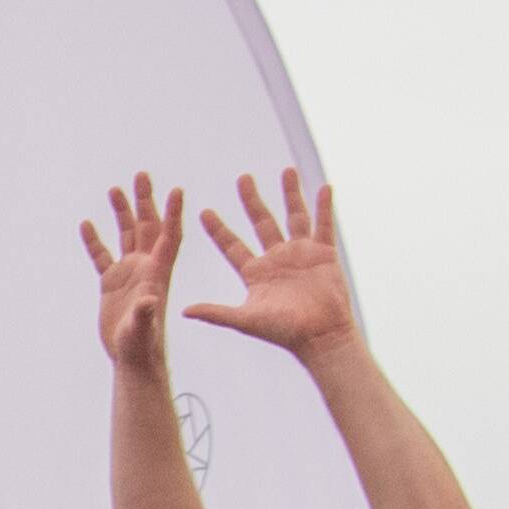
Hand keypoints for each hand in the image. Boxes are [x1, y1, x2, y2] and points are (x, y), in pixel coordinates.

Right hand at [77, 175, 185, 370]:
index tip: (176, 191)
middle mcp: (145, 267)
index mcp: (158, 273)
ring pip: (126, 235)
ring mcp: (128, 273)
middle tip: (142, 175)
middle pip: (147, 227)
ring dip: (122, 212)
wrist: (133, 358)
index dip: (173, 214)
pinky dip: (95, 240)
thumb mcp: (144, 329)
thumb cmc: (143, 346)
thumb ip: (145, 313)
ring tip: (115, 189)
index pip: (168, 237)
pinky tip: (87, 223)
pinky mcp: (111, 283)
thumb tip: (148, 299)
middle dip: (145, 201)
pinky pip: (102, 255)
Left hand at [185, 169, 355, 359]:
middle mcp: (276, 259)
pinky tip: (324, 188)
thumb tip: (183, 311)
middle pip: (262, 222)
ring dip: (290, 193)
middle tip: (242, 178)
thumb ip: (216, 313)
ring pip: (294, 216)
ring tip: (286, 171)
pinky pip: (324, 225)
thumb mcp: (245, 320)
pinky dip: (325, 207)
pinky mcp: (324, 254)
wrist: (320, 337)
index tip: (203, 212)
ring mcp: (301, 254)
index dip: (218, 230)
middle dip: (251, 200)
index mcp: (255, 273)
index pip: (232, 246)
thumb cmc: (283, 333)